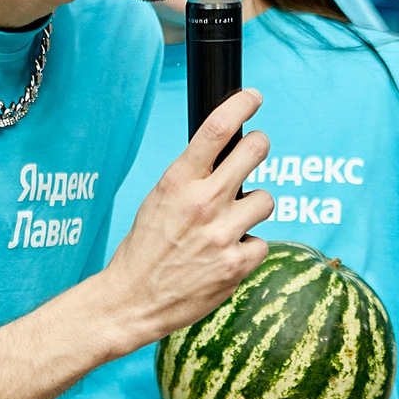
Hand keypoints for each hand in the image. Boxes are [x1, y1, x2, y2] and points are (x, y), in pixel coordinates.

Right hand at [92, 88, 272, 350]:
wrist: (132, 300)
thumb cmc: (144, 248)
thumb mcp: (158, 200)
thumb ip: (190, 178)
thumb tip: (222, 154)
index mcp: (177, 182)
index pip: (216, 129)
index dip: (242, 105)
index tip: (254, 98)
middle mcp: (203, 202)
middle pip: (254, 151)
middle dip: (260, 145)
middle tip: (256, 149)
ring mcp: (222, 234)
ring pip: (266, 199)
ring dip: (254, 207)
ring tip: (232, 221)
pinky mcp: (236, 265)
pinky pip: (261, 242)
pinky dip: (248, 248)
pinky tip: (227, 255)